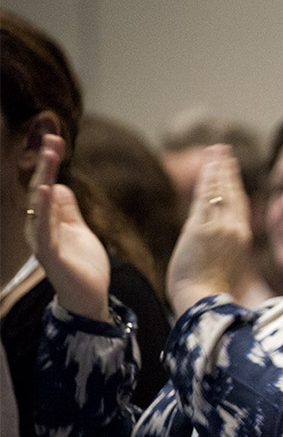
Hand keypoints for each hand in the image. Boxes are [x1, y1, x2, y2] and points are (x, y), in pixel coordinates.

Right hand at [25, 134, 110, 320]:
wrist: (89, 297)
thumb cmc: (82, 264)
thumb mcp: (78, 229)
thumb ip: (68, 209)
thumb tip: (61, 185)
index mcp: (46, 220)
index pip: (46, 185)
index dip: (49, 164)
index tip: (55, 140)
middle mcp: (38, 227)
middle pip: (40, 189)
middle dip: (45, 164)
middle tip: (51, 139)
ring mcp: (43, 240)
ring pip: (40, 204)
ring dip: (44, 178)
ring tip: (48, 155)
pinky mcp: (51, 253)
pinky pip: (45, 227)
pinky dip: (45, 208)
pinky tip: (48, 189)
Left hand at [166, 144, 251, 315]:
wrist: (205, 302)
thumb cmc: (212, 293)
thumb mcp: (225, 267)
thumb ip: (223, 249)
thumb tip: (218, 246)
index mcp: (241, 239)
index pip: (239, 205)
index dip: (235, 185)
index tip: (231, 170)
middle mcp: (234, 229)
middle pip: (231, 193)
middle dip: (227, 170)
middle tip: (224, 151)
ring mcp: (218, 227)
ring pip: (219, 191)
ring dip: (216, 168)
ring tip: (214, 151)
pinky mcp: (201, 228)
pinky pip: (206, 196)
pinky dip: (207, 178)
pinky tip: (206, 164)